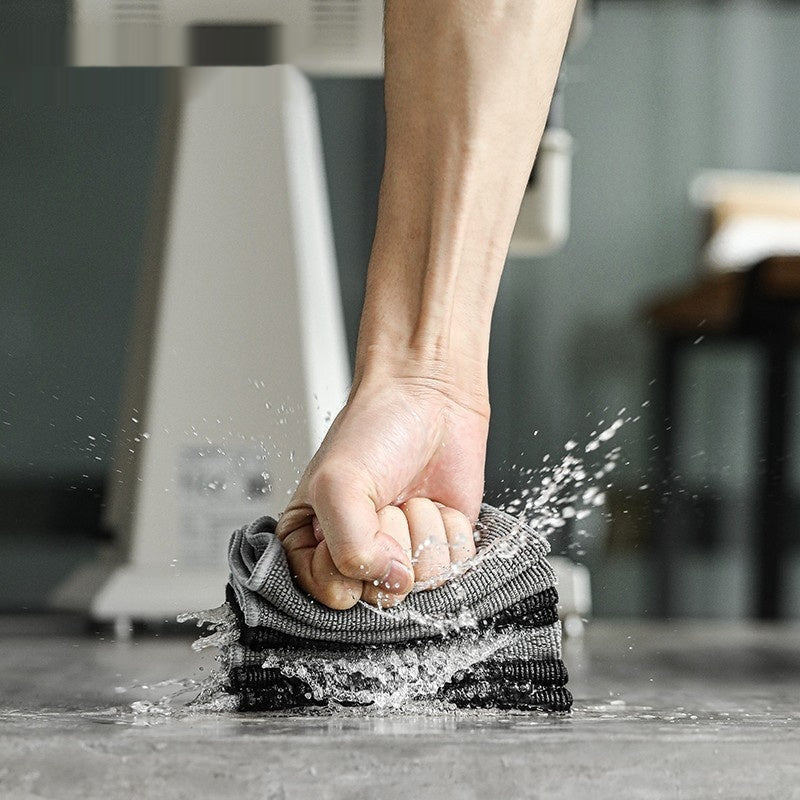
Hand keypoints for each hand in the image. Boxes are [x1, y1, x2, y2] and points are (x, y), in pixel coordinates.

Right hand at [275, 366, 488, 608]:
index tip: (354, 522)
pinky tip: (437, 502)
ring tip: (409, 496)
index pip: (331, 595)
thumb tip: (390, 581)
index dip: (348, 565)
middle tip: (384, 502)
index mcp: (313, 544)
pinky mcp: (441, 545)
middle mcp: (358, 555)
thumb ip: (348, 547)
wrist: (428, 396)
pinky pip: (454, 567)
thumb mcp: (337, 485)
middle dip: (388, 542)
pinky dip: (450, 530)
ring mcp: (403, 553)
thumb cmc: (373, 429)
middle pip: (379, 595)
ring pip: (421, 583)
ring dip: (421, 532)